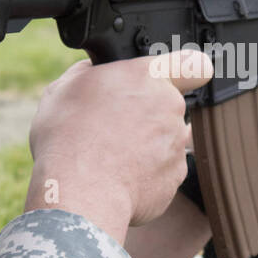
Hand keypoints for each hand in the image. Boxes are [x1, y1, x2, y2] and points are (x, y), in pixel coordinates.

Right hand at [25, 49, 212, 241]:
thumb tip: (94, 72)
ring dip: (147, 146)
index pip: (194, 64)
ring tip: (112, 157)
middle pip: (169, 106)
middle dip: (149, 115)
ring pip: (166, 140)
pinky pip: (162, 171)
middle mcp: (171, 108)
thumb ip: (90, 73)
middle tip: (115, 128)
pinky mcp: (175, 178)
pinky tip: (118, 178)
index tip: (174, 80)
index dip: (187, 72)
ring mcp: (177, 145)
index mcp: (148, 77)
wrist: (80, 192)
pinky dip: (145, 175)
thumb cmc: (68, 137)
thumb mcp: (63, 89)